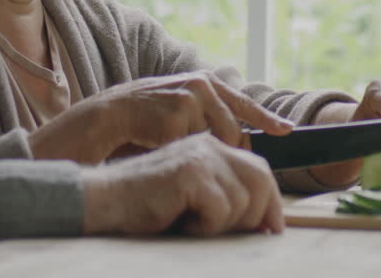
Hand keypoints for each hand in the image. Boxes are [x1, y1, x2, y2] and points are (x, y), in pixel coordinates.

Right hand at [29, 71, 293, 163]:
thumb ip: (209, 115)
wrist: (111, 114)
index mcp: (206, 83)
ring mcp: (190, 99)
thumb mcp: (183, 107)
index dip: (266, 119)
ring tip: (178, 148)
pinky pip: (194, 148)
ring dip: (203, 152)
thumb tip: (242, 139)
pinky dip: (183, 154)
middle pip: (234, 130)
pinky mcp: (177, 116)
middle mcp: (202, 86)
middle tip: (216, 163)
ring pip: (216, 141)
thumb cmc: (149, 118)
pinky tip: (163, 146)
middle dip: (230, 151)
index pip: (244, 103)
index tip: (286, 130)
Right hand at [80, 133, 284, 236]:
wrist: (107, 198)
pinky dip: (205, 226)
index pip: (259, 169)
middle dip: (260, 214)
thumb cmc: (147, 203)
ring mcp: (201, 156)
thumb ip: (224, 194)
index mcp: (212, 147)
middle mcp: (210, 145)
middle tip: (246, 234)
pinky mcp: (191, 172)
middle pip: (262, 179)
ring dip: (222, 224)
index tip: (273, 228)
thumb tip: (266, 221)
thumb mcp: (194, 195)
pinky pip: (220, 209)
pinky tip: (182, 222)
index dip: (272, 201)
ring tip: (194, 223)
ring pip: (243, 200)